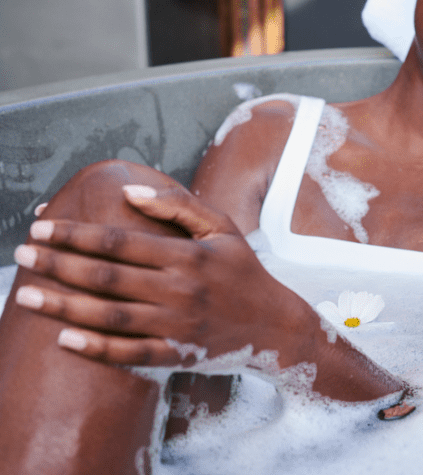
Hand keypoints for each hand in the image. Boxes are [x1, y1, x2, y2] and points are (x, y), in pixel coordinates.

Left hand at [13, 185, 309, 369]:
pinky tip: (64, 339)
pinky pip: (129, 354)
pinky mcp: (176, 354)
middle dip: (60, 264)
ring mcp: (176, 325)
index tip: (42, 227)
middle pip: (107, 277)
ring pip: (110, 316)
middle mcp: (178, 289)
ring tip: (28, 296)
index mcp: (187, 254)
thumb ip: (178, 205)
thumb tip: (130, 191)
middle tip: (22, 255)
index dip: (77, 233)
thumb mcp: (221, 227)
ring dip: (64, 307)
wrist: (273, 324)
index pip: (120, 240)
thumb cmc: (242, 269)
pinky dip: (96, 349)